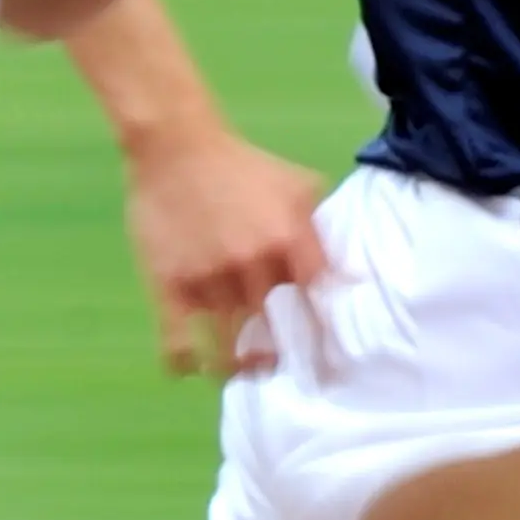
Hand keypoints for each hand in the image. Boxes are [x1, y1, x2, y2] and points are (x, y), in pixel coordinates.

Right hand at [126, 119, 328, 376]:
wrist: (176, 146)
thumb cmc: (242, 165)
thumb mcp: (297, 185)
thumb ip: (322, 228)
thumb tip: (349, 272)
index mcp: (288, 240)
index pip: (318, 304)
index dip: (326, 337)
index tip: (330, 361)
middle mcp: (252, 265)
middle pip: (275, 334)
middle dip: (280, 358)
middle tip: (281, 370)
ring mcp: (209, 279)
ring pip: (228, 348)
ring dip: (236, 367)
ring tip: (241, 373)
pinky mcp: (170, 286)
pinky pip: (179, 344)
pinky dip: (185, 363)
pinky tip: (191, 367)